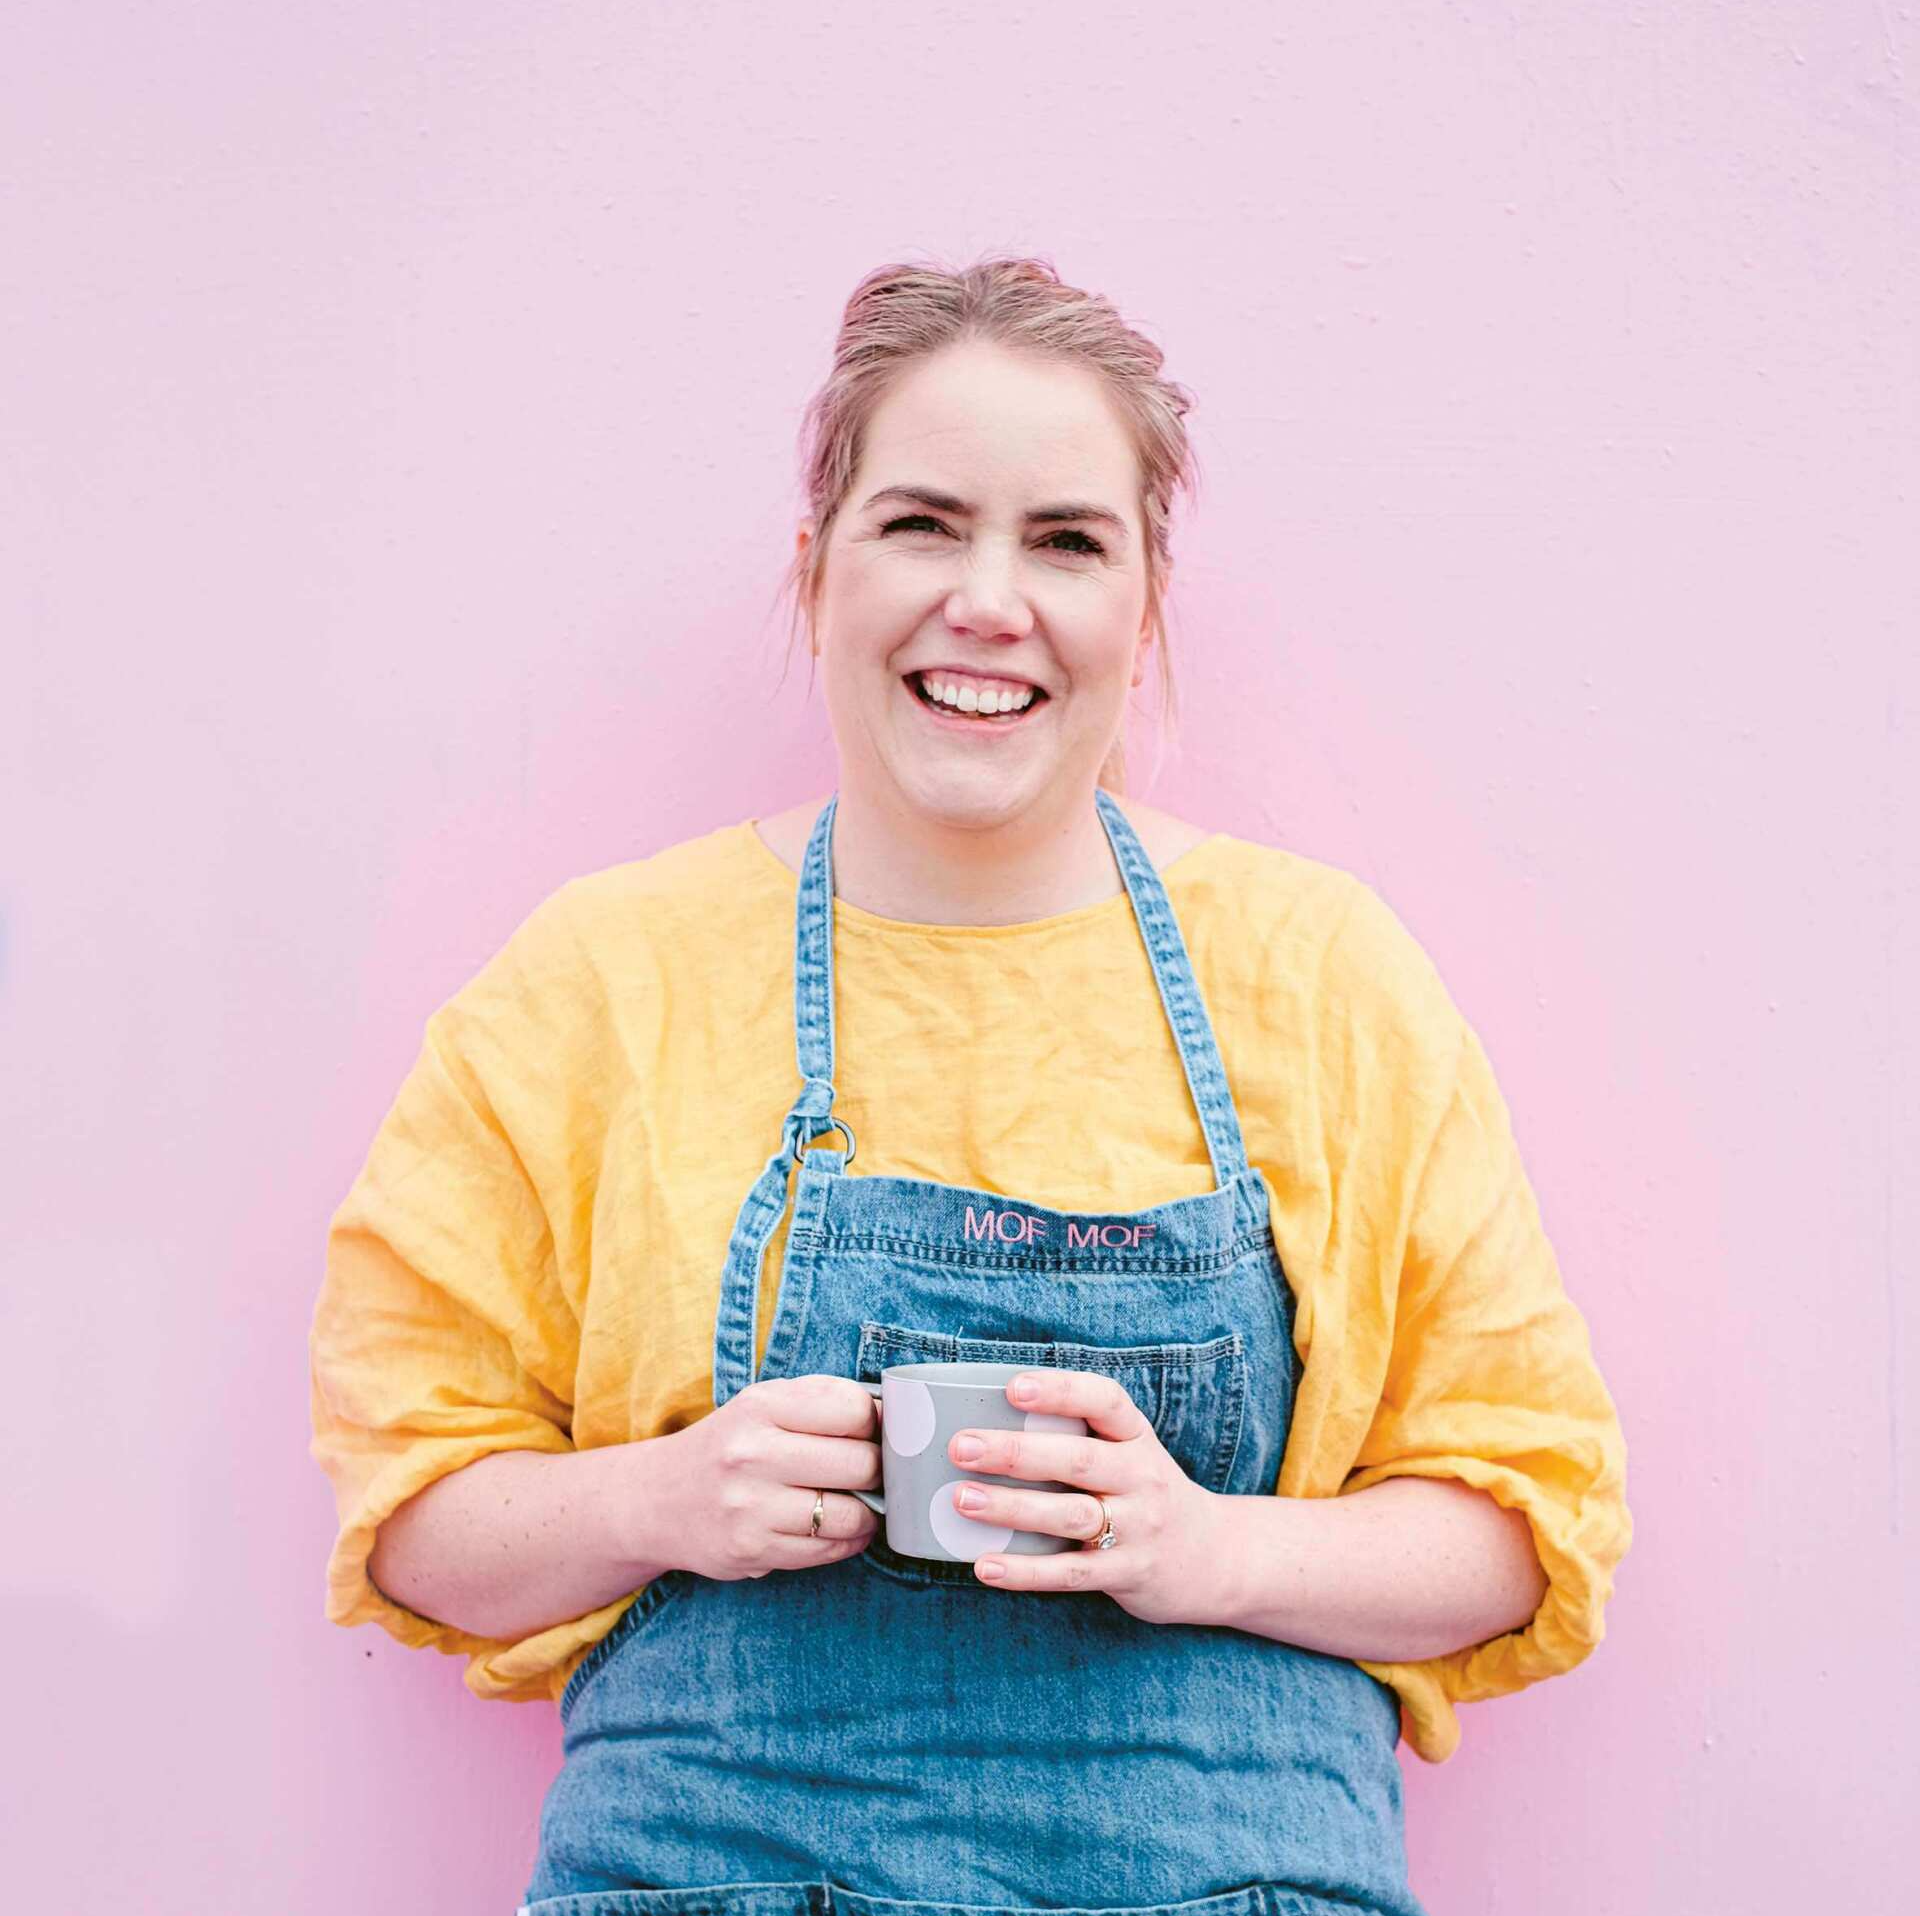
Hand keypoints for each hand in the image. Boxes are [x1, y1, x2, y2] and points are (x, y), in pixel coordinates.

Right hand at [649, 1375, 881, 1582]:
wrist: (657, 1500)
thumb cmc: (731, 1445)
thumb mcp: (765, 1404)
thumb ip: (823, 1399)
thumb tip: (891, 1414)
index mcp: (761, 1406)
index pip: (852, 1409)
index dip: (876, 1423)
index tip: (876, 1432)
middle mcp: (752, 1454)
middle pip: (859, 1464)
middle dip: (878, 1470)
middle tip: (873, 1472)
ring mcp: (750, 1507)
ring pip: (850, 1515)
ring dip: (869, 1513)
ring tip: (863, 1504)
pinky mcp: (751, 1551)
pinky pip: (828, 1551)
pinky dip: (849, 1540)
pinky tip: (843, 1528)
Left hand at [947, 1370, 1226, 1625]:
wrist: (1215, 1558)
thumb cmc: (1146, 1493)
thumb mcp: (1130, 1453)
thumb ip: (1078, 1437)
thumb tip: (987, 1425)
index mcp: (1137, 1437)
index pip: (1105, 1401)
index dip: (1060, 1391)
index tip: (1013, 1387)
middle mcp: (1141, 1477)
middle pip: (1078, 1459)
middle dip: (1016, 1452)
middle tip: (961, 1446)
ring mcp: (1138, 1528)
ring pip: (1071, 1515)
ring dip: (1012, 1508)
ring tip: (962, 1500)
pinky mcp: (1128, 1573)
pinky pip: (1071, 1573)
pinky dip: (1026, 1571)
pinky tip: (985, 1565)